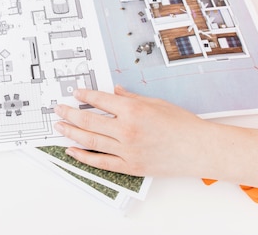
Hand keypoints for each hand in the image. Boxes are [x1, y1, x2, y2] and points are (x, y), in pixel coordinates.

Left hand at [54, 85, 257, 188]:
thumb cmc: (181, 124)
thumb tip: (115, 91)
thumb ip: (131, 98)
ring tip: (59, 126)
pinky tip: (72, 149)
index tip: (75, 92)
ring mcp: (126, 150)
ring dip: (71, 132)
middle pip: (89, 120)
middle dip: (70, 113)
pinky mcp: (129, 166)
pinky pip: (100, 161)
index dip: (84, 95)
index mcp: (133, 110)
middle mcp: (126, 130)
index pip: (100, 100)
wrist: (198, 149)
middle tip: (59, 109)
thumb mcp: (155, 103)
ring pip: (90, 140)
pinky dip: (83, 156)